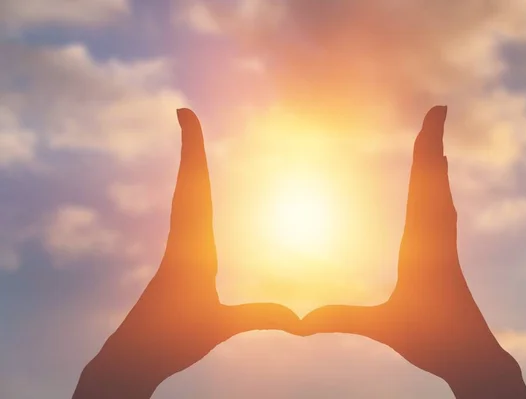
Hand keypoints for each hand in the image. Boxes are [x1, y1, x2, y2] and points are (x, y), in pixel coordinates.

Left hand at [73, 109, 298, 398]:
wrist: (130, 357)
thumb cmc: (170, 341)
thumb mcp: (219, 327)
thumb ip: (260, 317)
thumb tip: (300, 320)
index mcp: (190, 246)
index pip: (194, 189)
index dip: (192, 151)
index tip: (184, 115)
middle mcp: (180, 241)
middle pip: (186, 185)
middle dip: (190, 149)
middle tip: (184, 113)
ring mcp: (175, 251)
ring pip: (183, 200)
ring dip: (190, 171)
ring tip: (193, 149)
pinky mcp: (175, 263)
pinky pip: (186, 219)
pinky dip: (192, 198)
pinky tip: (196, 202)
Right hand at [302, 106, 525, 397]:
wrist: (474, 357)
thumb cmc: (434, 339)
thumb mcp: (385, 327)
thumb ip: (343, 319)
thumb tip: (303, 322)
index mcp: (424, 245)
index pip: (424, 188)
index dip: (426, 150)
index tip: (434, 118)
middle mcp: (437, 238)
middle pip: (434, 182)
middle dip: (432, 146)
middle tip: (437, 113)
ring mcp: (444, 246)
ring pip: (440, 197)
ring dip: (435, 167)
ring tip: (433, 144)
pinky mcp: (445, 257)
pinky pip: (441, 213)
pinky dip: (436, 192)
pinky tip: (435, 194)